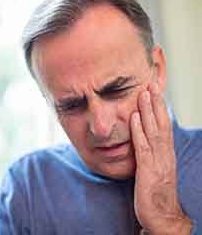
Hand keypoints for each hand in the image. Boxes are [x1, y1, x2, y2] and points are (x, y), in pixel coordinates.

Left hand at [131, 83, 192, 234]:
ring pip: (154, 131)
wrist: (162, 216)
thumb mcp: (156, 167)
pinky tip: (133, 118)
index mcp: (166, 152)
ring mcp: (157, 161)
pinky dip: (138, 131)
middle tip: (152, 84)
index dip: (160, 107)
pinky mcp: (147, 170)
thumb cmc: (157, 190)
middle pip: (161, 123)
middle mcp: (164, 153)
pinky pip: (142, 147)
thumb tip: (143, 135)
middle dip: (156, 103)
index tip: (155, 91)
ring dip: (148, 111)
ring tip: (144, 93)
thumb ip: (151, 151)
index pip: (164, 124)